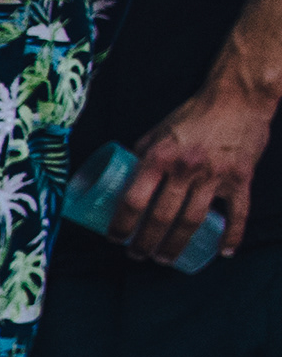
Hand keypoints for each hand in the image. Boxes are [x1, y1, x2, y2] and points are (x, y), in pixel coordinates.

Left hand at [108, 74, 268, 259]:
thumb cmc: (193, 115)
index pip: (133, 200)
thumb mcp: (158, 132)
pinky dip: (232, 235)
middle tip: (137, 255)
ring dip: (175, 245)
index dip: (121, 225)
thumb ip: (142, 155)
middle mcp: (186, 168)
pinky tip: (223, 252)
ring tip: (164, 259)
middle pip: (161, 217)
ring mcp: (215, 175)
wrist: (238, 98)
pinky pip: (238, 213)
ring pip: (192, 221)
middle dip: (145, 242)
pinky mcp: (241, 178)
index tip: (115, 239)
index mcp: (159, 157)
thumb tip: (123, 179)